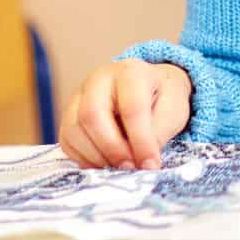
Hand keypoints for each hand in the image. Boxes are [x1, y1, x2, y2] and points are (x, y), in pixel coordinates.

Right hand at [59, 61, 191, 169]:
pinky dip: (83, 158)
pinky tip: (104, 163)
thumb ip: (158, 133)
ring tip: (119, 167)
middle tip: (130, 167)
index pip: (131, 108)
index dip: (141, 140)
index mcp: (132, 72)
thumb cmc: (162, 98)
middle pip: (92, 115)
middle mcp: (99, 79)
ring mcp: (79, 95)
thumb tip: (143, 162)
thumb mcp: (173, 110)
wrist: (148, 88)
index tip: (150, 164)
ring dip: (96, 156)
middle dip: (112, 148)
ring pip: (74, 129)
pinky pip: (66, 140)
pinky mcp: (68, 114)